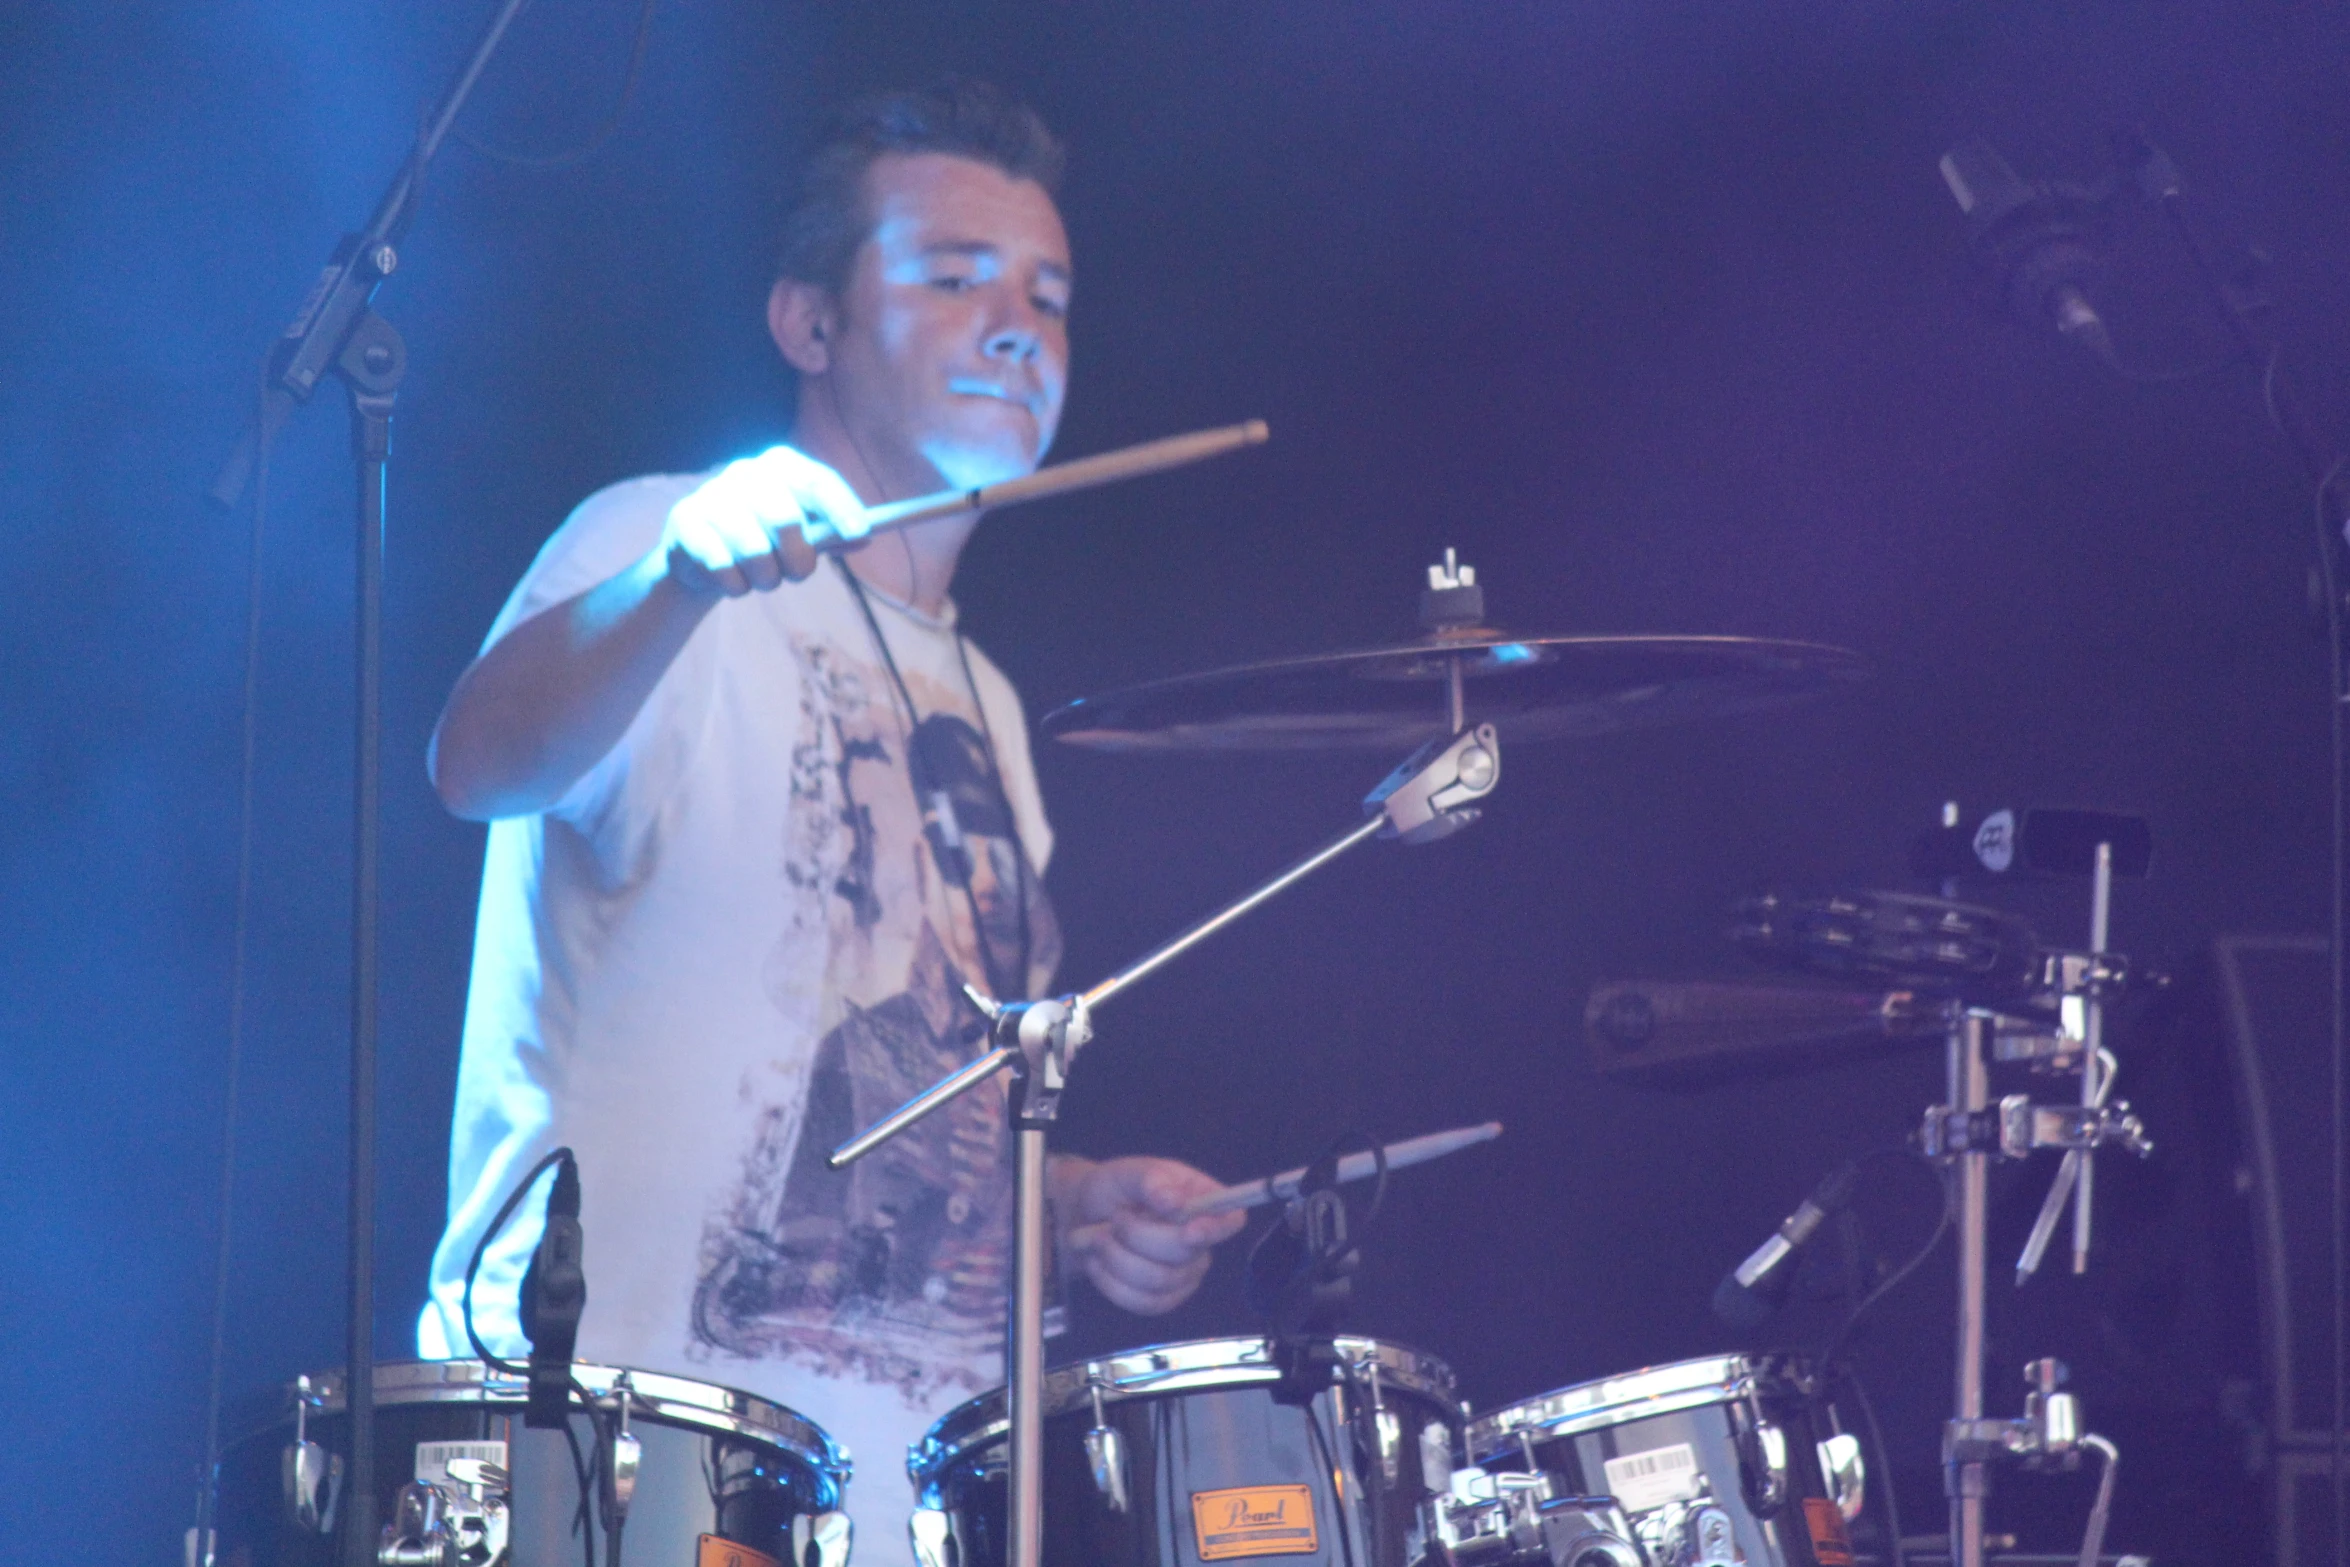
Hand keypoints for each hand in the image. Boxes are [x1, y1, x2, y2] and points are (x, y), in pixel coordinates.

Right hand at [660, 445, 870, 597]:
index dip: (841, 508)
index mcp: (782, 465)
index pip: (817, 481)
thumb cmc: (766, 541)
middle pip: (785, 519)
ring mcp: (712, 494)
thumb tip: (865, 537)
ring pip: (753, 550)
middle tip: (799, 575)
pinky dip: (736, 586)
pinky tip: (733, 581)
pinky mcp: (685, 521)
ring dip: (766, 579)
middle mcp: (746, 472)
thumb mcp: (805, 535)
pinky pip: (721, 567)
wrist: (703, 556)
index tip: (862, 534)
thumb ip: (834, 534)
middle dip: (799, 560)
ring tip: (762, 579)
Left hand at [1050, 1155, 1246, 1314]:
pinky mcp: (1161, 1300)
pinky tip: (1099, 1262)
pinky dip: (1110, 1281)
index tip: (1189, 1230)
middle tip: (1115, 1217)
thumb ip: (1151, 1180)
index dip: (1216, 1229)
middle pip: (1184, 1253)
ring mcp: (1184, 1275)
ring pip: (1157, 1280)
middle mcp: (1202, 1241)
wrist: (1086, 1217)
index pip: (1230, 1219)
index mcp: (1203, 1200)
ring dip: (1117, 1257)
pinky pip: (1142, 1302)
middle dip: (1137, 1235)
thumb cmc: (1116, 1189)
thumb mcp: (1128, 1172)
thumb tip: (1174, 1202)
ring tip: (1100, 1238)